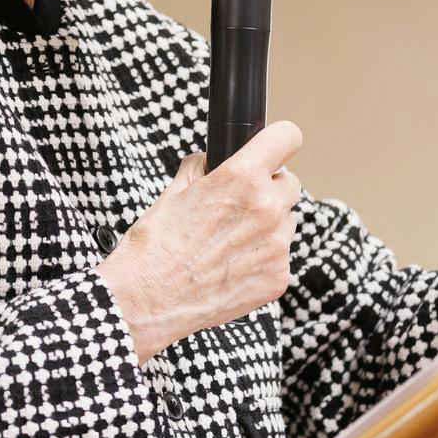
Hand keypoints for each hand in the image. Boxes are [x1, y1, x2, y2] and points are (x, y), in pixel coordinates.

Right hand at [98, 121, 303, 361]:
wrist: (148, 299)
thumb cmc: (156, 247)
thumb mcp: (174, 191)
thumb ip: (202, 168)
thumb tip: (210, 161)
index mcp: (243, 179)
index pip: (287, 138)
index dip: (279, 141)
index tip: (275, 147)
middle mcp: (267, 209)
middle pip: (290, 184)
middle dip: (269, 189)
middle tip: (240, 205)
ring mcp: (277, 246)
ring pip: (287, 222)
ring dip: (268, 225)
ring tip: (230, 242)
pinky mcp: (278, 277)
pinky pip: (280, 257)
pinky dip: (262, 259)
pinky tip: (232, 266)